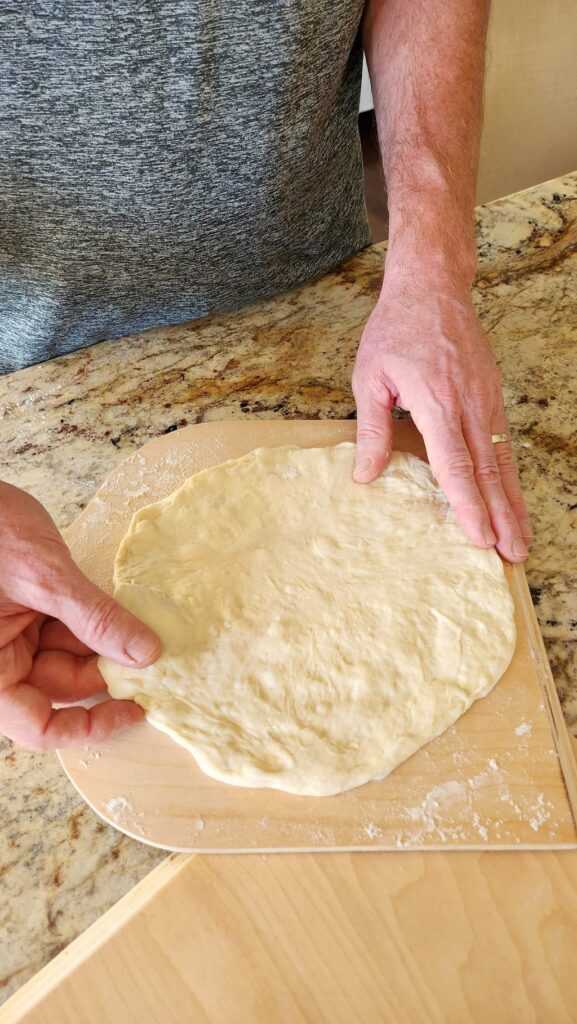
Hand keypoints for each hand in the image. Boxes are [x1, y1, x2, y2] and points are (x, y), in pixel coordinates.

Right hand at [0, 483, 160, 749]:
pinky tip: (126, 615)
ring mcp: (11, 634)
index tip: (133, 711)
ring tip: (145, 632)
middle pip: (58, 689)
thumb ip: (95, 618)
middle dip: (104, 673)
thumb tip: (146, 654)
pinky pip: (65, 630)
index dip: (88, 726)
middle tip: (154, 660)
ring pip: (66, 659)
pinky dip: (94, 624)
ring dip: (104, 646)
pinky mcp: (25, 611)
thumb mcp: (45, 576)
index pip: (38, 726)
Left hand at [351, 277, 531, 561]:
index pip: (455, 463)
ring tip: (521, 540)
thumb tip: (365, 476)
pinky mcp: (493, 396)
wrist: (432, 288)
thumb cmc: (394, 331)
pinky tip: (512, 500)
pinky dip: (510, 477)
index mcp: (436, 401)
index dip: (468, 503)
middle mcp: (469, 404)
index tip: (479, 537)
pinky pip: (504, 444)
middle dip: (503, 516)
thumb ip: (371, 429)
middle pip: (490, 470)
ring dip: (514, 503)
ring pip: (504, 460)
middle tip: (512, 555)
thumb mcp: (369, 377)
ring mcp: (487, 400)